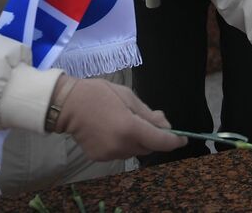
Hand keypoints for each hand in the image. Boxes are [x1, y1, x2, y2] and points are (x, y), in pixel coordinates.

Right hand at [55, 77, 185, 160]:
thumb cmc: (99, 94)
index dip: (175, 141)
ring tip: (129, 122)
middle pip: (149, 147)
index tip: (183, 139)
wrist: (68, 105)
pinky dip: (125, 144)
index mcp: (130, 128)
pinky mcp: (100, 158)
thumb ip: (148, 114)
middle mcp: (121, 145)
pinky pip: (121, 153)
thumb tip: (166, 126)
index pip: (160, 141)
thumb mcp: (129, 97)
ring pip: (135, 151)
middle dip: (155, 137)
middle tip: (151, 122)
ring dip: (140, 141)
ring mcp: (109, 154)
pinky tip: (115, 130)